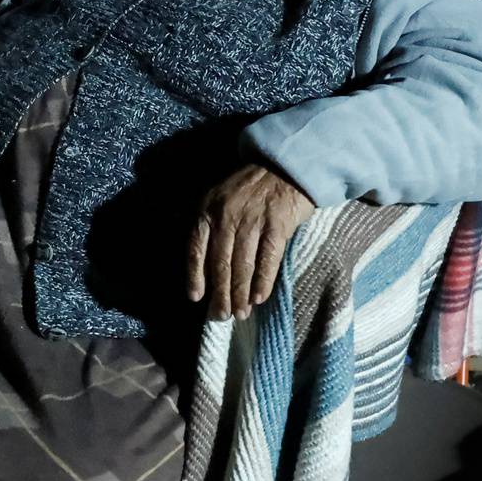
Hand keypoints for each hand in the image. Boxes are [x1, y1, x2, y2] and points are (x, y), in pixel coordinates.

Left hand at [188, 165, 315, 319]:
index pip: (196, 249)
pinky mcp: (277, 224)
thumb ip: (212, 226)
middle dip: (220, 293)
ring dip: (241, 293)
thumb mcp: (220, 199)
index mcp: (207, 209)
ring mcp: (252, 220)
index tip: (196, 298)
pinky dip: (263, 281)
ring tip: (240, 313)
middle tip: (221, 316)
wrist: (286, 165)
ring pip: (242, 265)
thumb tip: (207, 268)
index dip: (195, 276)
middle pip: (220, 263)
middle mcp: (226, 216)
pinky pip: (267, 259)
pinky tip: (259, 298)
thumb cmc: (251, 187)